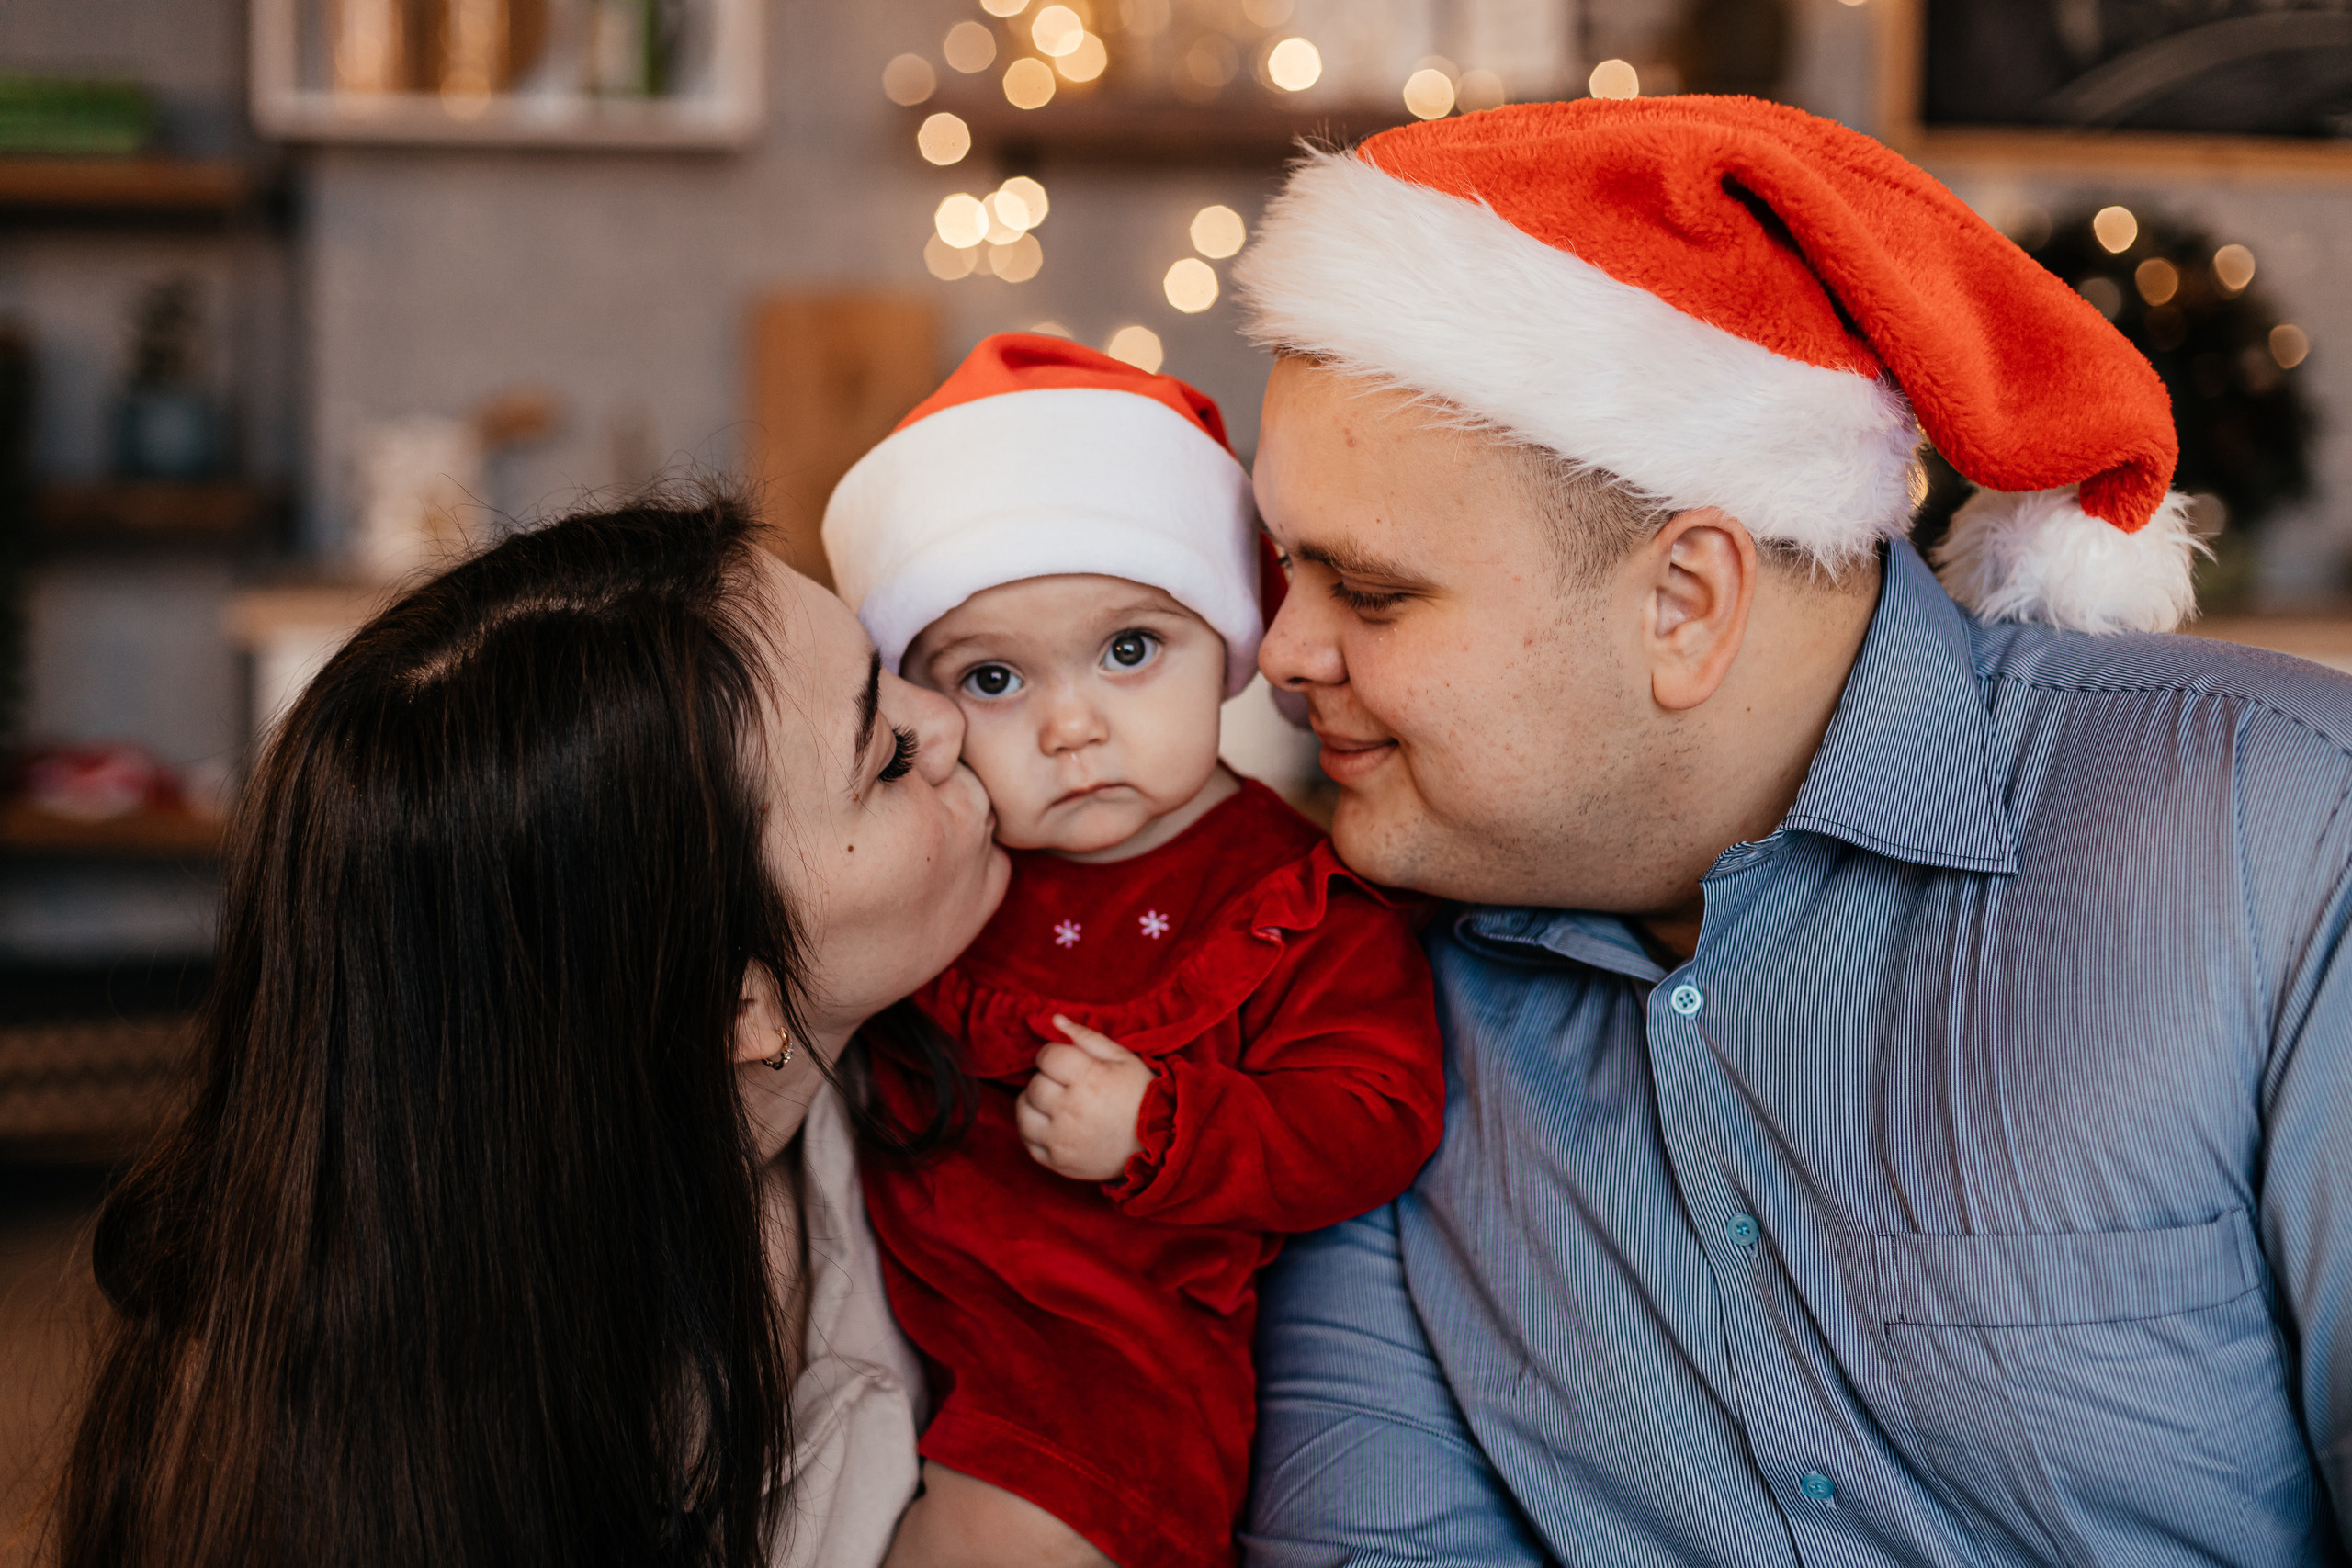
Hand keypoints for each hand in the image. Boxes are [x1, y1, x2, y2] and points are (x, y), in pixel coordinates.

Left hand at [1015, 1015, 1152, 1181]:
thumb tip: (1054, 1020)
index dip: (1053, 1055)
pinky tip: (1051, 1124)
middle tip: (1066, 1085)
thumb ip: (1085, 1037)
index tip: (1065, 1062)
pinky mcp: (1058, 1162)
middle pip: (1035, 1084)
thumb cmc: (1140, 1094)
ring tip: (1054, 1104)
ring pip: (1024, 1113)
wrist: (1158, 1143)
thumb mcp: (1122, 1058)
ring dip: (1034, 1104)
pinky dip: (1033, 1130)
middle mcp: (1071, 1110)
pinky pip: (1027, 1141)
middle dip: (1047, 1079)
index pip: (1046, 1056)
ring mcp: (1062, 1139)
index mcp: (1088, 1079)